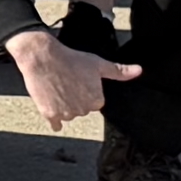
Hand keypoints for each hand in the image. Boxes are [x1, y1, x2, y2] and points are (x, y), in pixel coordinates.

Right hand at [2, 24, 138, 129]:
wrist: (41, 56)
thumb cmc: (69, 58)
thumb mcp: (97, 63)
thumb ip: (119, 71)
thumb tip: (139, 71)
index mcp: (96, 101)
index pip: (93, 102)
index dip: (84, 90)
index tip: (78, 80)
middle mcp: (83, 110)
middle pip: (80, 109)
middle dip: (74, 98)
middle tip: (66, 82)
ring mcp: (66, 113)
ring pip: (67, 114)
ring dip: (62, 106)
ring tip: (56, 86)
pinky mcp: (50, 114)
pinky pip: (55, 124)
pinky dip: (54, 118)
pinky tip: (52, 108)